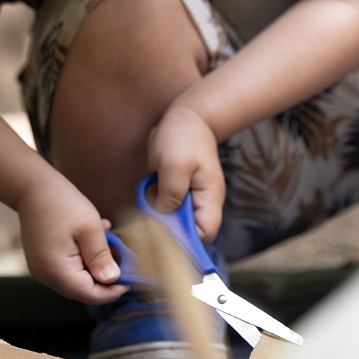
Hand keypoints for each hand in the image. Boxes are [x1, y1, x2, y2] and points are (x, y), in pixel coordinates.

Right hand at [17, 169, 127, 304]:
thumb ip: (101, 257)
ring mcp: (42, 269)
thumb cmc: (62, 203)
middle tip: (123, 258)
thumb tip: (113, 280)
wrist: (33, 187)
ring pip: (77, 278)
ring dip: (95, 264)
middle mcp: (45, 276)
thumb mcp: (89, 228)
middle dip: (105, 277)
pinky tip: (94, 237)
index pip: (89, 295)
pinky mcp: (43, 260)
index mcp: (56, 270)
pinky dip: (84, 256)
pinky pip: (68, 266)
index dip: (112, 291)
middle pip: (82, 289)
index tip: (130, 280)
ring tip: (108, 241)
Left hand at [146, 104, 224, 240]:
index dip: (185, 240)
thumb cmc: (185, 138)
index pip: (204, 235)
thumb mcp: (175, 165)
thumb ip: (171, 195)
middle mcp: (201, 204)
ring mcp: (188, 200)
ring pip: (172, 223)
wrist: (186, 118)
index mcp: (209, 199)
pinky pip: (163, 210)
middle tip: (151, 213)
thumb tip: (162, 219)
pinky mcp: (175, 194)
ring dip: (157, 214)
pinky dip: (152, 204)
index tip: (164, 234)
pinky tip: (149, 189)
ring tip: (151, 193)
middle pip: (186, 233)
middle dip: (166, 228)